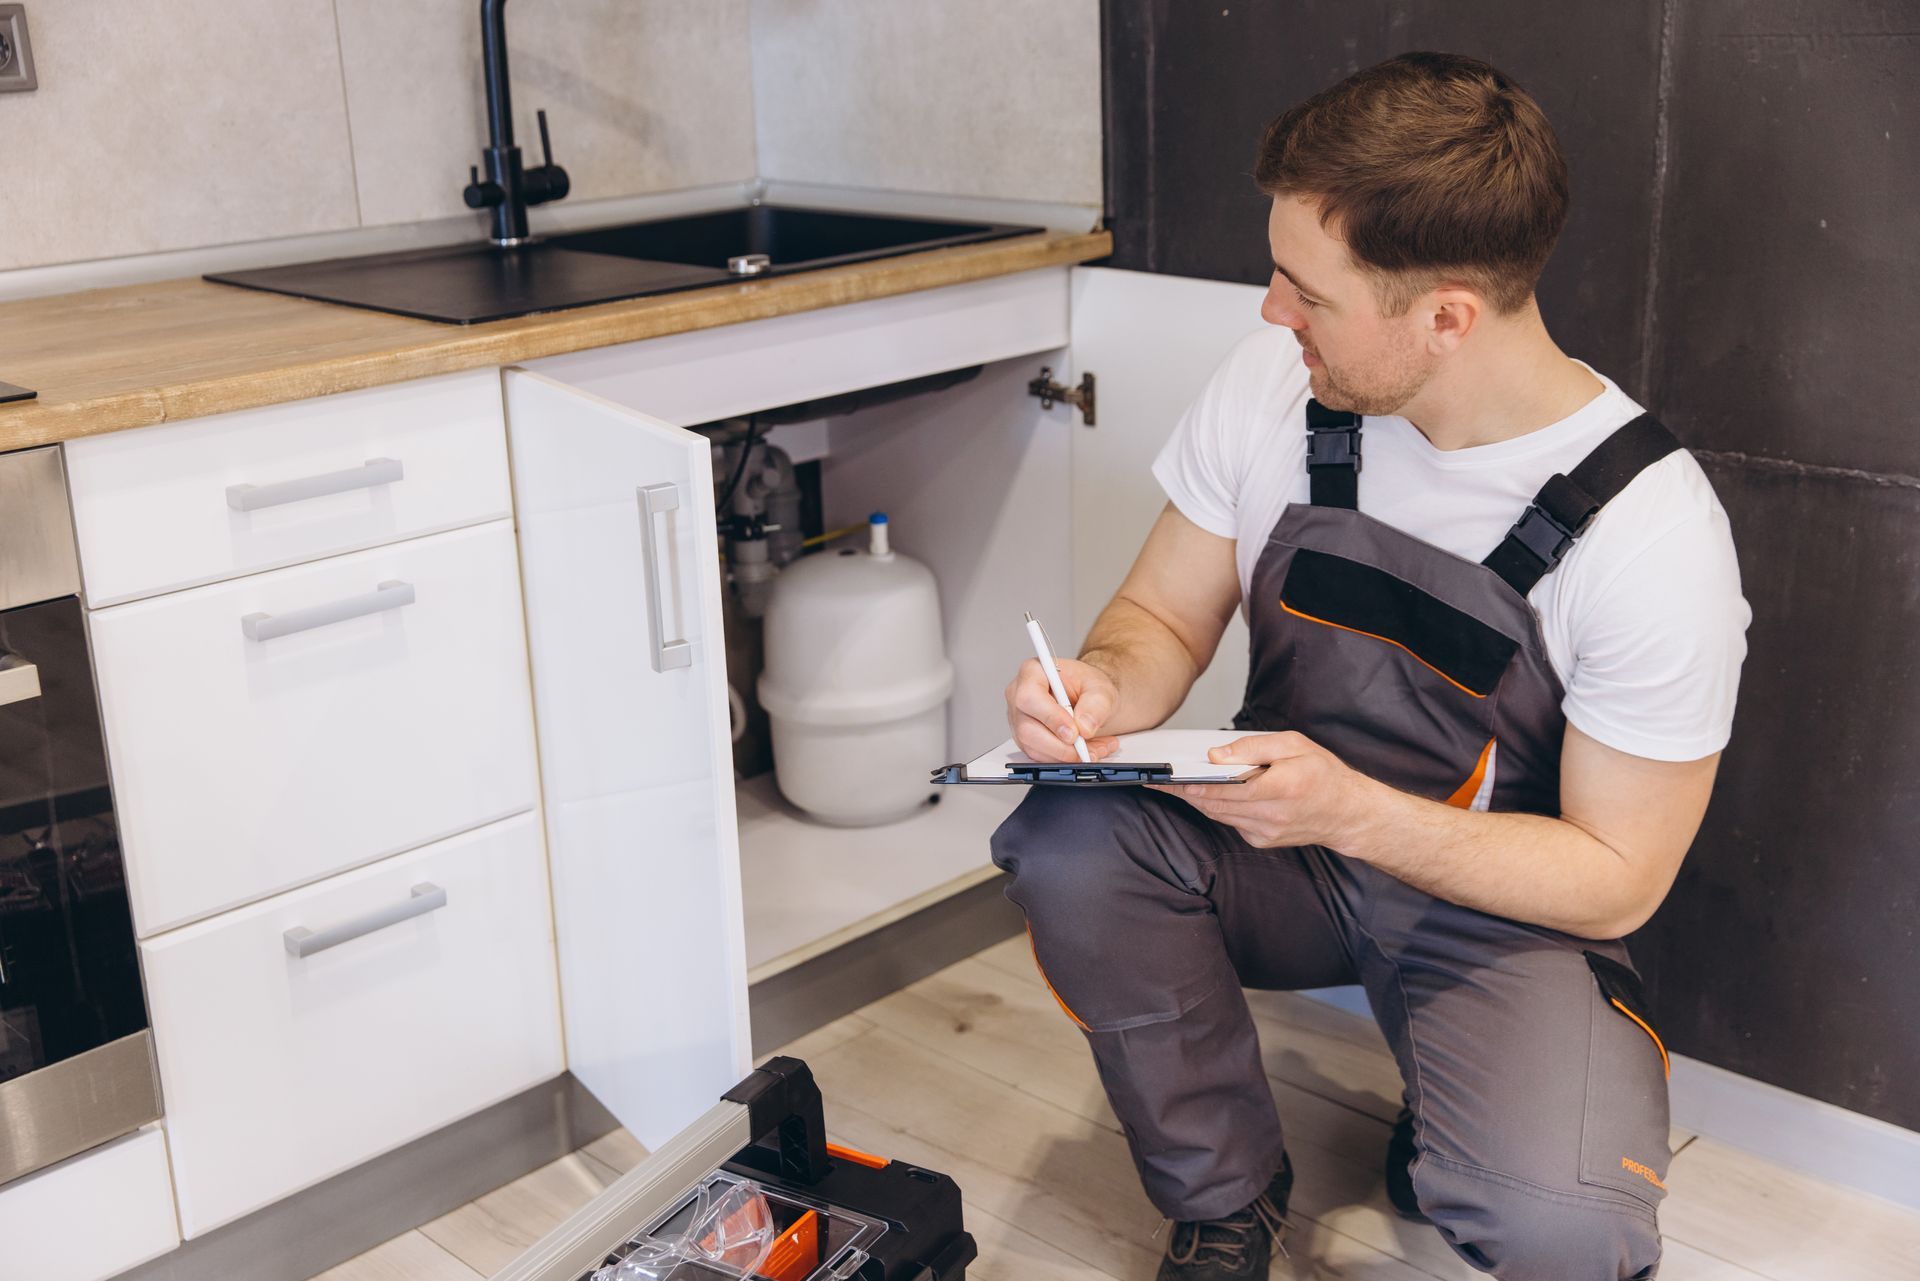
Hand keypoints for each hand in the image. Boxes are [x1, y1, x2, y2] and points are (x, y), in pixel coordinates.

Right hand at [1004, 657, 1121, 762]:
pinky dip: (1066, 759)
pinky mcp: (1025, 739)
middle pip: (1027, 728)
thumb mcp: (1100, 688)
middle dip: (1060, 745)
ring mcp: (1019, 720)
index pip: (1030, 697)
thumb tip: (1084, 727)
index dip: (1051, 718)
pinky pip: (1041, 757)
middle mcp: (1018, 696)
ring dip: (1067, 755)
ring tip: (1095, 749)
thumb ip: (1095, 705)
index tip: (1074, 733)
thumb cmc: (1087, 686)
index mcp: (1032, 673)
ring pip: (1034, 747)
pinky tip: (1086, 751)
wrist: (1088, 698)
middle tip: (1085, 748)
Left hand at [1149, 731, 1370, 848]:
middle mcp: (1269, 815)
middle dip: (1182, 793)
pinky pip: (1230, 821)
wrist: (1347, 813)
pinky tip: (1209, 795)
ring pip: (1218, 814)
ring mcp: (1264, 832)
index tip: (1164, 778)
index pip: (1220, 788)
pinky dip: (1217, 808)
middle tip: (1158, 782)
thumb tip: (1215, 755)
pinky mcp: (1262, 840)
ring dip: (1196, 801)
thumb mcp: (1293, 745)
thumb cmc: (1324, 775)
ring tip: (1174, 786)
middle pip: (1213, 804)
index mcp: (1278, 788)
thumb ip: (1252, 748)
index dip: (1188, 784)